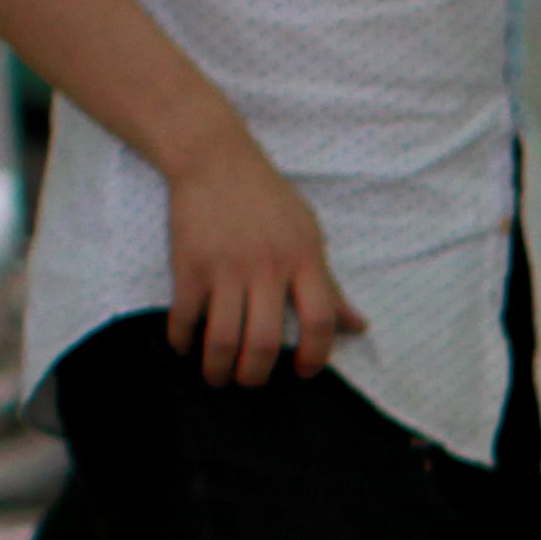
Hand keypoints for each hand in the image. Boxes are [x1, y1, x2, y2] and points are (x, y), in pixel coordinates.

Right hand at [161, 135, 358, 383]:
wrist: (214, 157)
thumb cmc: (268, 199)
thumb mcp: (309, 236)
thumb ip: (329, 285)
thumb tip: (358, 326)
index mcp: (303, 261)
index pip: (319, 321)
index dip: (314, 355)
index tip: (304, 371)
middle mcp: (266, 268)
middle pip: (264, 341)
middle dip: (256, 374)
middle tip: (250, 382)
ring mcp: (226, 267)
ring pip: (223, 336)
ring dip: (218, 366)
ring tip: (217, 376)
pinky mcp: (189, 263)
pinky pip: (186, 314)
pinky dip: (182, 338)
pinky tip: (184, 347)